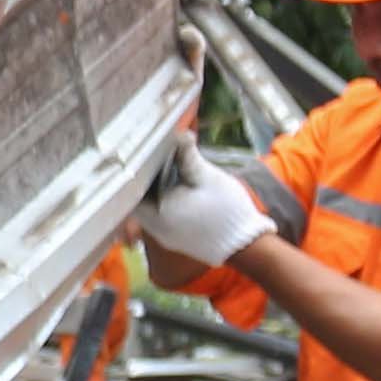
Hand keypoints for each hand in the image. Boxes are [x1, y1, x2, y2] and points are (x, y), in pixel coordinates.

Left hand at [139, 134, 268, 276]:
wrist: (248, 245)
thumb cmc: (229, 213)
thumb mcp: (208, 178)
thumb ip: (188, 156)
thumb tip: (179, 134)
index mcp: (158, 215)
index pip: (132, 188)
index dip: (137, 168)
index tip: (143, 150)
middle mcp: (156, 229)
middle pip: (139, 197)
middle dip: (147, 176)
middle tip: (154, 154)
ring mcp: (165, 236)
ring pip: (150, 206)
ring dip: (156, 187)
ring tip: (165, 166)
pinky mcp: (176, 238)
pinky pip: (160, 214)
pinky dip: (164, 198)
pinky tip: (176, 184)